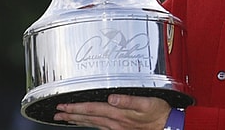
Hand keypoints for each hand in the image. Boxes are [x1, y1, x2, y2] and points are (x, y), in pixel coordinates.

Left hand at [54, 94, 169, 129]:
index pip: (91, 110)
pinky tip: (86, 122)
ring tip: (65, 118)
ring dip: (77, 119)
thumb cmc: (158, 112)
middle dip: (71, 115)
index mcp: (118, 114)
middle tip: (57, 114)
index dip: (75, 108)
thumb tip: (111, 97)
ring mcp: (117, 126)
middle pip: (87, 117)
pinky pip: (100, 126)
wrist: (167, 125)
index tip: (62, 107)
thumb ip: (128, 100)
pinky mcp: (121, 128)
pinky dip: (89, 123)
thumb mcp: (146, 103)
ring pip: (91, 123)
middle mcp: (114, 121)